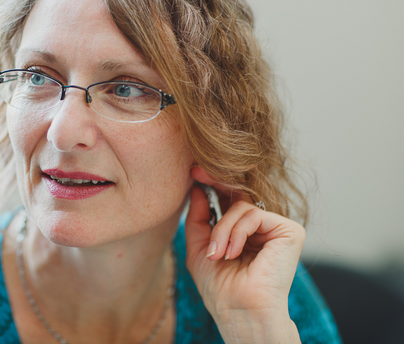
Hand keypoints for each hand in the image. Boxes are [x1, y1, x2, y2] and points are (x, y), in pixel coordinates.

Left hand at [185, 167, 304, 342]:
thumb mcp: (199, 249)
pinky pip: (253, 214)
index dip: (212, 185)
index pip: (228, 201)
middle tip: (197, 173)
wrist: (240, 311)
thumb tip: (196, 188)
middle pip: (237, 195)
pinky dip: (236, 232)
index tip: (193, 172)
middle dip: (215, 184)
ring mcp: (276, 229)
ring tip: (216, 254)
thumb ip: (198, 218)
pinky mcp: (289, 231)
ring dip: (221, 229)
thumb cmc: (220, 288)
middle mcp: (262, 228)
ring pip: (240, 206)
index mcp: (244, 233)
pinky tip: (232, 252)